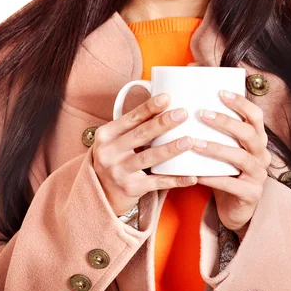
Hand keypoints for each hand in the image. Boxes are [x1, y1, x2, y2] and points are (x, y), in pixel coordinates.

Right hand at [92, 93, 197, 216]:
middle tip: (182, 114)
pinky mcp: (131, 189)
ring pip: (149, 158)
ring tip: (190, 141)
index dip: (149, 107)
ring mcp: (119, 172)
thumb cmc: (114, 157)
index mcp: (107, 135)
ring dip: (171, 149)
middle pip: (141, 134)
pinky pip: (157, 183)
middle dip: (163, 123)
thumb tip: (164, 103)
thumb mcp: (114, 139)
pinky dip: (175, 180)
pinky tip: (192, 176)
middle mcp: (110, 152)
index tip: (167, 98)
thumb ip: (134, 125)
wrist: (99, 192)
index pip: (131, 118)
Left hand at [192, 90, 270, 238]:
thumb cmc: (225, 170)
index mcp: (257, 139)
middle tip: (202, 113)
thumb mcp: (225, 147)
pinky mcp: (251, 194)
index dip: (241, 102)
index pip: (255, 115)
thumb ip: (216, 130)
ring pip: (240, 157)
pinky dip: (212, 178)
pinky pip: (231, 184)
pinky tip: (195, 174)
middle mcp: (262, 154)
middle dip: (225, 121)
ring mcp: (259, 175)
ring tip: (194, 143)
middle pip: (249, 133)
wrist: (235, 208)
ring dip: (216, 148)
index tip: (220, 92)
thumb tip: (187, 101)